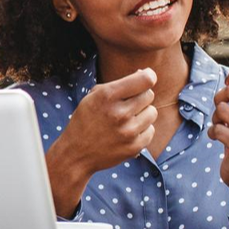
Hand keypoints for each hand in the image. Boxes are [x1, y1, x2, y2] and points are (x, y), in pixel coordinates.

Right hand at [45, 68, 157, 216]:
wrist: (76, 153)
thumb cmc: (86, 120)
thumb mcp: (93, 96)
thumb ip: (118, 84)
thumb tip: (146, 74)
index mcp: (107, 95)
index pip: (145, 79)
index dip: (148, 76)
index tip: (145, 78)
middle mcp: (119, 113)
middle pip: (149, 95)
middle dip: (140, 97)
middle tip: (126, 104)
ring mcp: (128, 132)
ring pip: (152, 112)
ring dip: (142, 114)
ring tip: (126, 120)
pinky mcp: (134, 147)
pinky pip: (151, 130)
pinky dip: (142, 130)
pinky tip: (127, 132)